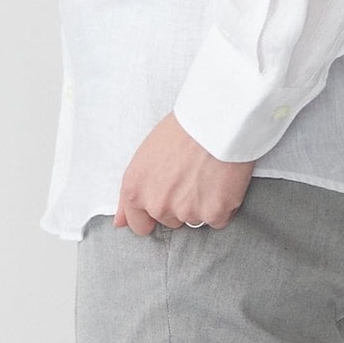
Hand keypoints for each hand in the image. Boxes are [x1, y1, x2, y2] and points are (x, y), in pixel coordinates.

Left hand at [114, 111, 256, 235]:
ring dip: (202, 203)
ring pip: (195, 219)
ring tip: (208, 172)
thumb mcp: (145, 154)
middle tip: (191, 173)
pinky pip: (219, 218)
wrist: (214, 117)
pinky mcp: (214, 213)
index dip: (153, 214)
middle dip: (180, 203)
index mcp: (136, 190)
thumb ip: (132, 192)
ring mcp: (186, 212)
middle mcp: (157, 205)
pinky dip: (223, 204)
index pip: (139, 225)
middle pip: (170, 220)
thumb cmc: (181, 127)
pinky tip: (223, 179)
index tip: (166, 201)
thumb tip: (119, 223)